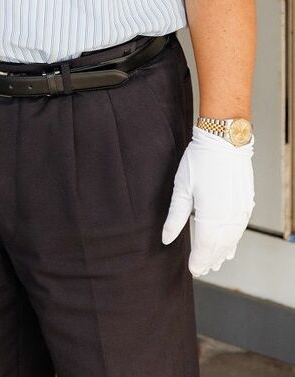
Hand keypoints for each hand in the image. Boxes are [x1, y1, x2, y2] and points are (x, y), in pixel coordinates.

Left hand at [161, 126, 254, 274]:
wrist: (226, 142)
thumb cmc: (200, 161)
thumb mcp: (182, 187)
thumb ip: (175, 216)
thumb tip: (166, 238)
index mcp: (211, 217)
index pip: (204, 247)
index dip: (199, 260)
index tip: (193, 270)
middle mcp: (229, 219)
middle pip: (219, 247)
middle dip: (210, 260)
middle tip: (202, 270)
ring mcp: (240, 213)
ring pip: (231, 240)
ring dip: (223, 253)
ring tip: (216, 263)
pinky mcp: (246, 205)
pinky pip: (240, 230)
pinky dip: (233, 241)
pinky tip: (230, 245)